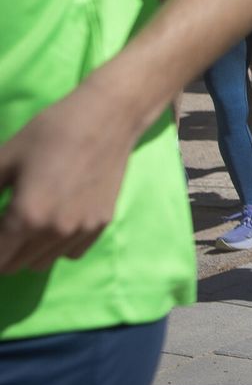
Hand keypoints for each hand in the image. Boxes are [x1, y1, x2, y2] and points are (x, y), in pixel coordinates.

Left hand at [0, 81, 140, 272]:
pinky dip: (55, 246)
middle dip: (2, 250)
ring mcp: (81, 230)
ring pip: (40, 263)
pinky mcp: (101, 225)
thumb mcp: (4, 158)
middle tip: (4, 223)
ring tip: (28, 221)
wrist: (107, 118)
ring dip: (26, 251)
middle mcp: (54, 232)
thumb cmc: (50, 132)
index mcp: (26, 216)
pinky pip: (69, 253)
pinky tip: (55, 220)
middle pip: (13, 265)